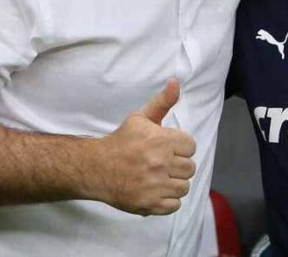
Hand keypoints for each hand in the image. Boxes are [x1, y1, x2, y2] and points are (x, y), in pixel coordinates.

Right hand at [98, 79, 196, 215]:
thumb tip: (176, 83)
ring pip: (184, 187)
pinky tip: (156, 190)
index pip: (191, 146)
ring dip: (174, 182)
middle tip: (162, 163)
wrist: (96, 167)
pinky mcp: (150, 204)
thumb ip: (162, 102)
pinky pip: (175, 205)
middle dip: (178, 165)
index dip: (180, 146)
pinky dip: (168, 200)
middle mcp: (161, 163)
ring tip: (160, 177)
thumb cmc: (121, 141)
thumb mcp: (141, 118)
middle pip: (190, 168)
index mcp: (161, 140)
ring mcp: (156, 186)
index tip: (167, 147)